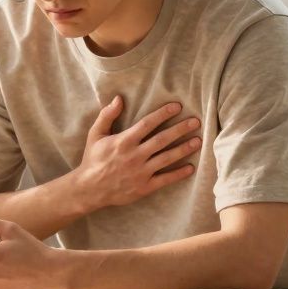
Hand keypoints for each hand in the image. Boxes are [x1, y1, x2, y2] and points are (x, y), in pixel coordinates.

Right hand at [72, 96, 201, 210]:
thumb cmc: (93, 159)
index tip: (177, 106)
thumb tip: (119, 98)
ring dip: (184, 149)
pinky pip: (165, 179)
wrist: (89, 189)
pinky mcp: (144, 187)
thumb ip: (107, 115)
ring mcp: (141, 172)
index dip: (163, 114)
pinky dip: (178, 174)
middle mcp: (135, 155)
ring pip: (167, 158)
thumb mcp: (95, 135)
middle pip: (162, 139)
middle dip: (180, 129)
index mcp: (124, 141)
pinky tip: (191, 167)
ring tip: (198, 141)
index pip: (148, 123)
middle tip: (195, 122)